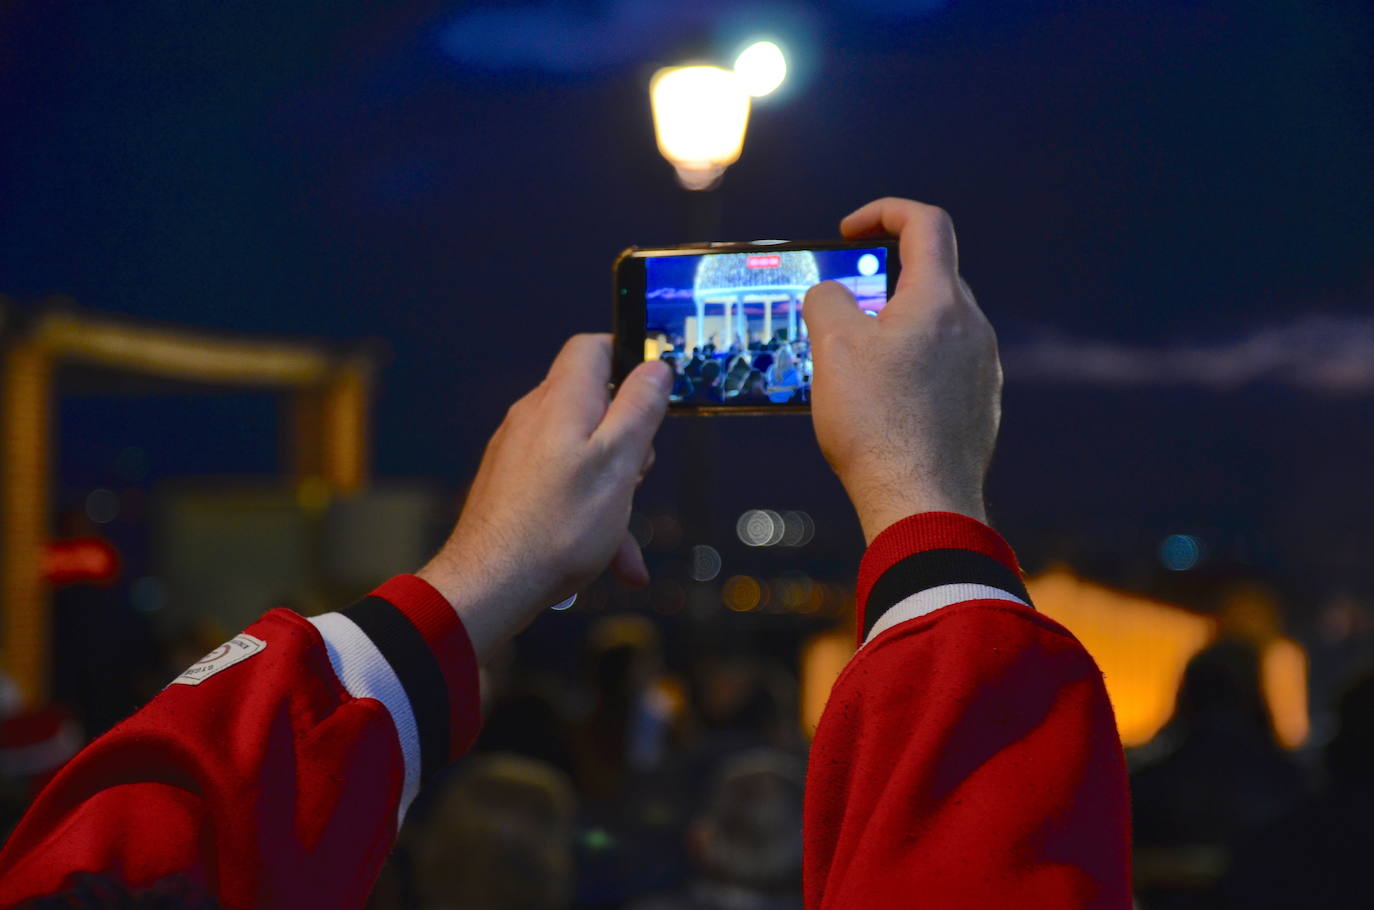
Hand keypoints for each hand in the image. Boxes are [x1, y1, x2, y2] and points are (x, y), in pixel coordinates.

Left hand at [417, 335, 670, 660]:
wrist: (490, 584)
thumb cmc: (557, 526)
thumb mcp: (619, 462)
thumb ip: (639, 409)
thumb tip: (655, 367)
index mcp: (561, 401)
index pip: (591, 348)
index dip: (627, 357)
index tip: (654, 389)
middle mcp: (533, 417)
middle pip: (593, 404)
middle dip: (626, 439)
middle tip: (637, 475)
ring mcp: (519, 451)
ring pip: (582, 454)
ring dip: (612, 489)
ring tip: (622, 535)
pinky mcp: (512, 484)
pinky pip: (562, 485)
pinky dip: (588, 512)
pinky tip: (611, 558)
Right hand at [803, 198, 1000, 541]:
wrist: (921, 505)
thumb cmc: (876, 425)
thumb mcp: (832, 349)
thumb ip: (827, 300)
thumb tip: (832, 295)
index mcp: (940, 301)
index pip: (926, 224)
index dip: (884, 212)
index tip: (848, 232)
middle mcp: (973, 328)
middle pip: (931, 277)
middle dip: (884, 280)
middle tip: (844, 307)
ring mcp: (982, 370)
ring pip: (937, 326)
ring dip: (896, 329)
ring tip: (855, 364)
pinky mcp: (980, 408)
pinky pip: (945, 367)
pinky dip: (912, 367)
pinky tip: (882, 405)